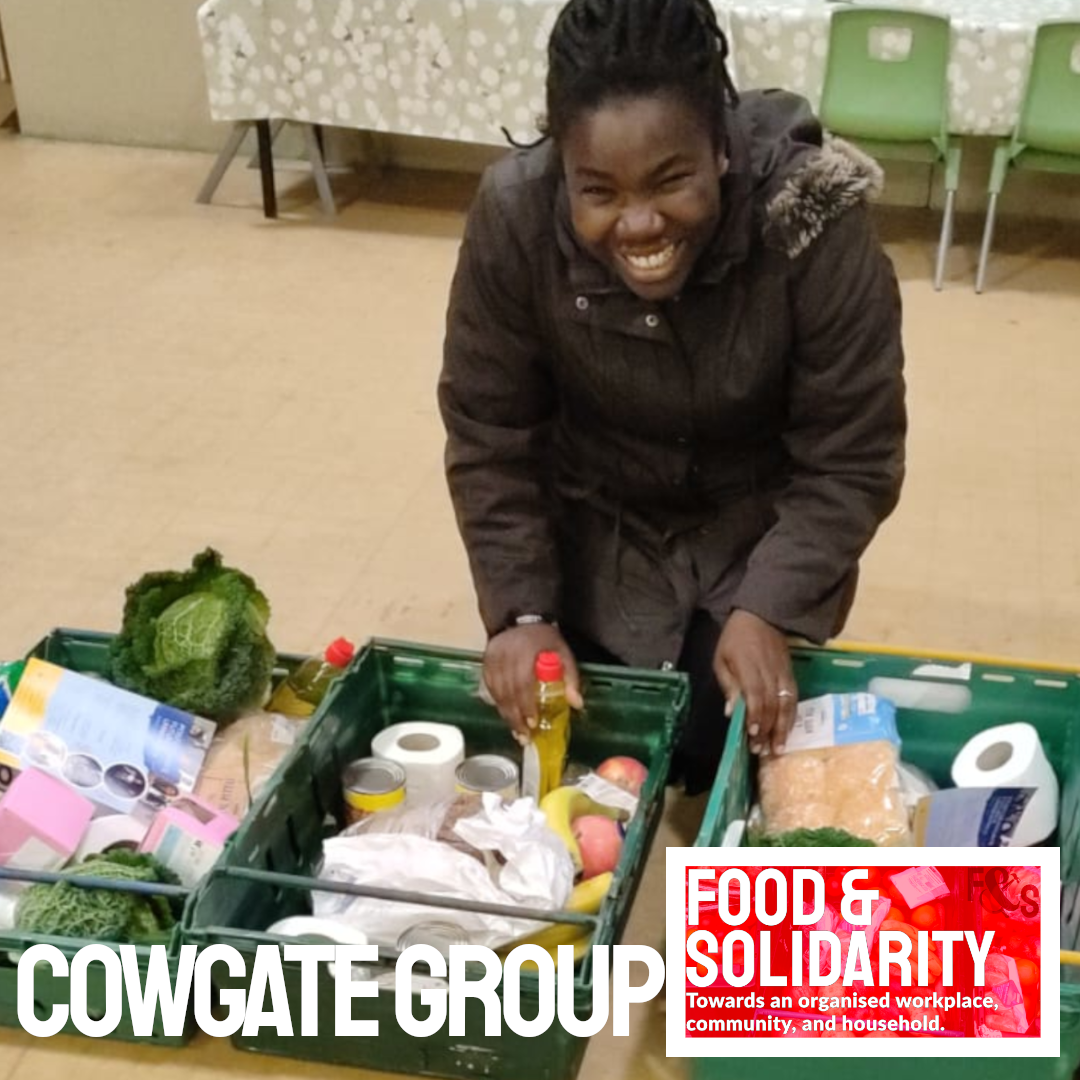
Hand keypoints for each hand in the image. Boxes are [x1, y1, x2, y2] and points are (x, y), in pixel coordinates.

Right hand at [483, 624, 583, 741]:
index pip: (522, 683)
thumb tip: (577, 704)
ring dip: (506, 714)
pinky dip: (497, 703)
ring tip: (516, 732)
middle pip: (507, 692)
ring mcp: (492, 658)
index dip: (526, 704)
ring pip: (496, 692)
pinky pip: (489, 687)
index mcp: (525, 652)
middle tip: (524, 736)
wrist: (523, 620)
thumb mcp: (564, 653)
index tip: (533, 722)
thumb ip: (571, 677)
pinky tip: (506, 714)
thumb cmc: (545, 639)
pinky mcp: (485, 661)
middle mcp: (505, 655)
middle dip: (515, 717)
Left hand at [713, 610, 796, 755]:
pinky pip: (794, 699)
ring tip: (777, 749)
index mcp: (748, 666)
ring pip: (786, 704)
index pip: (755, 695)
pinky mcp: (791, 675)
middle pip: (771, 704)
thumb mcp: (721, 658)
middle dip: (767, 730)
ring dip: (782, 728)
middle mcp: (769, 672)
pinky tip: (786, 731)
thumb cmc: (735, 639)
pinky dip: (791, 717)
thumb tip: (732, 711)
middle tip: (761, 751)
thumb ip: (728, 684)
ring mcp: (783, 674)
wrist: (762, 617)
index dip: (755, 716)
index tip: (753, 734)